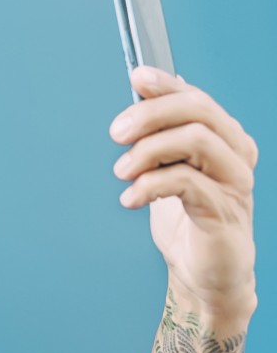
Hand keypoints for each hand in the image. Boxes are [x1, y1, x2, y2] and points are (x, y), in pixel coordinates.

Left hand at [110, 66, 257, 316]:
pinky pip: (187, 182)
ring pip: (197, 140)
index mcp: (224, 139)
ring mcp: (234, 182)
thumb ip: (159, 137)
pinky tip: (130, 199)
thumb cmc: (186, 222)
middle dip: (151, 115)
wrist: (203, 275)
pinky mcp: (223, 212)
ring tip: (121, 172)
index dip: (167, 85)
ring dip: (149, 151)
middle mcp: (236, 154)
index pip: (198, 98)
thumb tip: (142, 95)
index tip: (137, 77)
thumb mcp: (166, 171)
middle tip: (116, 133)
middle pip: (199, 111)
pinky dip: (150, 185)